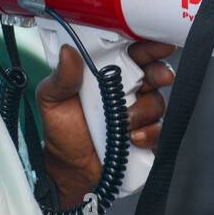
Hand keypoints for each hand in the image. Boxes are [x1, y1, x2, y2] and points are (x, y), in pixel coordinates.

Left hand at [37, 42, 175, 210]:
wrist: (69, 170)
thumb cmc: (62, 131)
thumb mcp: (52, 100)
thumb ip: (61, 77)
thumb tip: (68, 52)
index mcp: (107, 74)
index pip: (131, 53)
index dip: (147, 46)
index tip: (159, 44)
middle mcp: (126, 90)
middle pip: (155, 74)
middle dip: (161, 73)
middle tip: (160, 76)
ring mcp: (138, 114)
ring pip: (158, 102)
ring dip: (144, 111)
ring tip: (124, 122)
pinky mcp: (146, 135)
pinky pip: (160, 130)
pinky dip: (150, 133)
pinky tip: (132, 138)